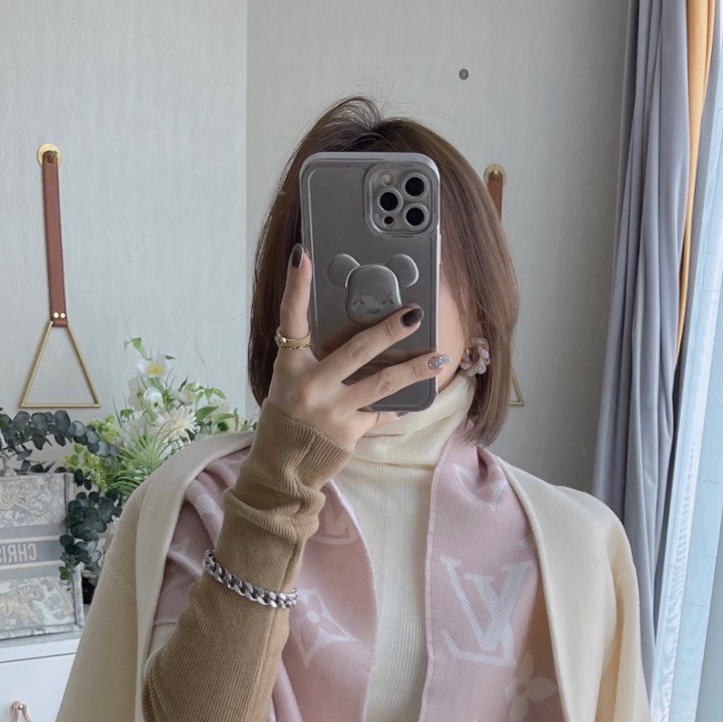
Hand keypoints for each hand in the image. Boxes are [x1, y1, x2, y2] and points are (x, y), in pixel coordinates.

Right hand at [266, 244, 446, 451]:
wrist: (284, 464)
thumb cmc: (289, 414)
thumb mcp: (291, 379)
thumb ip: (314, 357)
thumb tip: (355, 332)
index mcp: (291, 364)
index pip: (292, 318)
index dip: (297, 287)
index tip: (304, 257)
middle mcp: (312, 384)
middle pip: (357, 350)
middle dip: (389, 330)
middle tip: (414, 314)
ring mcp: (333, 409)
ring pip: (381, 384)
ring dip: (414, 369)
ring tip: (439, 358)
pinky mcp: (350, 431)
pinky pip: (382, 413)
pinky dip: (400, 406)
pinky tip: (420, 398)